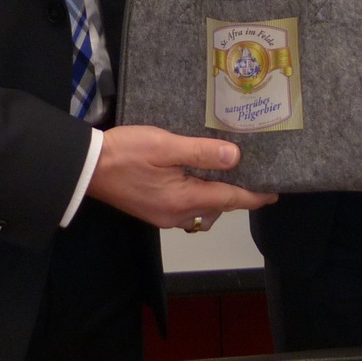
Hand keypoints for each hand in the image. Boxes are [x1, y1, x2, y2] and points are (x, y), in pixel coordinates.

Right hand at [87, 125, 276, 230]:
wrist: (87, 166)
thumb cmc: (126, 152)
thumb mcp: (165, 146)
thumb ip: (201, 152)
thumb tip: (236, 158)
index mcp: (183, 200)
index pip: (229, 199)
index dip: (253, 195)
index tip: (274, 193)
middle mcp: (176, 214)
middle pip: (218, 205)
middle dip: (238, 193)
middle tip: (255, 173)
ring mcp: (163, 215)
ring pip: (203, 207)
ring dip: (218, 193)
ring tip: (230, 170)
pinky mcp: (153, 209)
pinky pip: (187, 205)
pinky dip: (201, 192)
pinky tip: (200, 174)